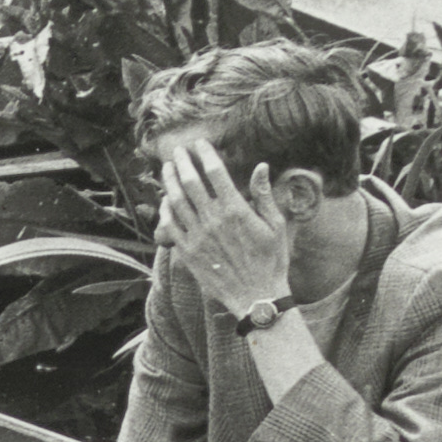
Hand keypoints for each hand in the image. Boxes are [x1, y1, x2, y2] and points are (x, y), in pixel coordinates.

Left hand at [155, 138, 293, 317]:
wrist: (256, 297)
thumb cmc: (271, 261)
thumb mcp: (276, 226)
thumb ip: (264, 195)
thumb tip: (261, 166)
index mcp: (236, 210)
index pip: (215, 172)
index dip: (205, 154)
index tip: (200, 144)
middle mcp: (213, 220)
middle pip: (190, 182)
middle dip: (182, 162)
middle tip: (179, 151)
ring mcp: (197, 236)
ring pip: (176, 201)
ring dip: (170, 181)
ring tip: (168, 168)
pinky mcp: (187, 252)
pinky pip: (170, 224)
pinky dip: (166, 208)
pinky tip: (167, 199)